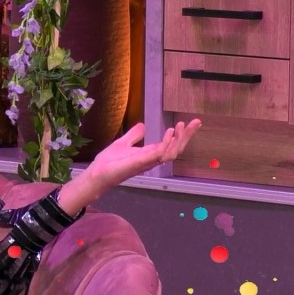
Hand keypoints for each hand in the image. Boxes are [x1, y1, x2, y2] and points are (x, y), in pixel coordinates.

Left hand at [56, 120, 200, 216]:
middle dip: (187, 136)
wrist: (97, 173)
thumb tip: (143, 125)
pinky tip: (169, 133)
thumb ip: (134, 135)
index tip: (187, 122)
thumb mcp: (123, 143)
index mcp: (150, 154)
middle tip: (196, 122)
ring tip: (182, 126)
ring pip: (171, 153)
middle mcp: (152, 159)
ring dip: (178, 139)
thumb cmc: (109, 161)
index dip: (181, 135)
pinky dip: (166, 144)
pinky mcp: (140, 162)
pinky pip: (158, 154)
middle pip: (176, 149)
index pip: (170, 144)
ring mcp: (147, 161)